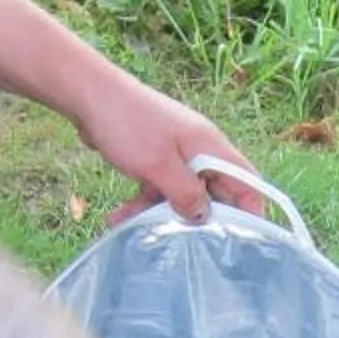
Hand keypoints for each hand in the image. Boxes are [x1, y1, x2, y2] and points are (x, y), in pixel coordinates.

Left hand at [68, 74, 267, 223]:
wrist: (88, 95)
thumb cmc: (128, 123)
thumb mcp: (158, 166)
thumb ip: (185, 194)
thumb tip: (203, 217)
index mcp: (211, 147)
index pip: (247, 182)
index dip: (250, 211)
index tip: (240, 241)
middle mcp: (198, 150)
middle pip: (213, 192)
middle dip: (196, 218)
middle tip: (180, 242)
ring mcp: (175, 153)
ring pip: (180, 194)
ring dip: (160, 214)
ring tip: (132, 226)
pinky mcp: (153, 156)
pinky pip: (157, 187)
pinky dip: (142, 202)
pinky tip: (119, 217)